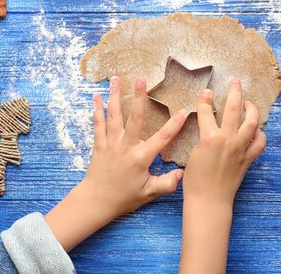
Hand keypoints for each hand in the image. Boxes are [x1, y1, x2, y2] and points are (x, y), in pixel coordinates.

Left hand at [45, 76, 186, 250]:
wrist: (96, 201)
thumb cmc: (124, 197)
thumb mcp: (149, 193)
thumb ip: (167, 183)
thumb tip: (183, 173)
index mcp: (141, 157)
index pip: (162, 137)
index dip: (174, 124)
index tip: (184, 110)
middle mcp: (126, 146)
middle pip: (134, 118)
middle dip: (139, 97)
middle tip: (142, 79)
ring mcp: (111, 143)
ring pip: (114, 115)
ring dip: (115, 96)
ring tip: (116, 78)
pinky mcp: (99, 144)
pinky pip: (98, 123)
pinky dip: (97, 109)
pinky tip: (96, 96)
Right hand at [179, 79, 265, 273]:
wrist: (209, 200)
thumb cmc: (196, 180)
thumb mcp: (193, 153)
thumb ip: (203, 137)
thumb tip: (208, 127)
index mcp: (210, 137)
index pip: (207, 112)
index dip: (205, 100)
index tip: (206, 92)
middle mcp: (228, 139)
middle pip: (234, 108)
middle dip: (235, 92)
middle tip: (235, 82)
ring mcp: (240, 148)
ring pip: (252, 122)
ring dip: (251, 109)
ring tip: (249, 103)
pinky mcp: (248, 158)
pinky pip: (260, 142)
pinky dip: (260, 134)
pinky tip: (256, 130)